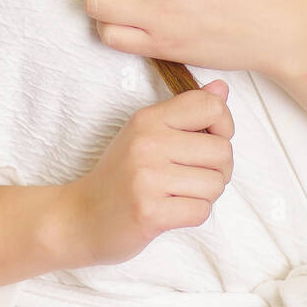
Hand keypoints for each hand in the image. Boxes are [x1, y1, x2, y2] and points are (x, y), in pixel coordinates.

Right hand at [68, 80, 233, 265]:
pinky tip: (171, 210)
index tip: (210, 140)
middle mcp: (148, 143)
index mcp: (148, 118)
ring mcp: (147, 178)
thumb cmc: (120, 174)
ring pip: (215, 184)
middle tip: (194, 176)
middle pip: (222, 151)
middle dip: (218, 169)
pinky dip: (193, 214)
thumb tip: (222, 88)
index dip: (224, 125)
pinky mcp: (150, 212)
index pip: (211, 106)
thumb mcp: (146, 133)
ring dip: (205, 195)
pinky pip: (202, 211)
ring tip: (179, 193)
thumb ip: (185, 110)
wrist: (81, 217)